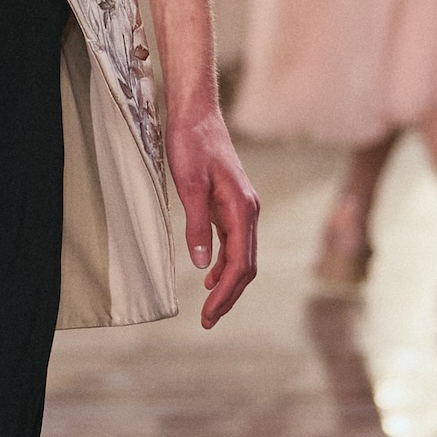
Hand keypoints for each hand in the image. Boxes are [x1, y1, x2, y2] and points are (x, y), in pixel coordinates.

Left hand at [167, 101, 258, 331]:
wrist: (196, 115)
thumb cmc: (191, 144)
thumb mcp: (188, 185)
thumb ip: (196, 224)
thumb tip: (199, 263)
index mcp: (242, 209)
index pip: (239, 263)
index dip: (225, 293)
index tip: (207, 315)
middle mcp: (248, 211)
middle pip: (245, 266)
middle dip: (229, 296)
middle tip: (207, 321)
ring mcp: (242, 208)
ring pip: (241, 256)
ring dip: (227, 284)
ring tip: (209, 307)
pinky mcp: (231, 205)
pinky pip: (233, 243)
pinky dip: (223, 264)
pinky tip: (209, 276)